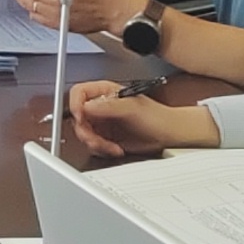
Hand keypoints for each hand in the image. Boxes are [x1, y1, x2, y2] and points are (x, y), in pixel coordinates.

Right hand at [65, 79, 211, 155]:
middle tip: (97, 139)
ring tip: (111, 145)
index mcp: (104, 92)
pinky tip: (115, 148)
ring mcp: (102, 123)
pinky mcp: (105, 137)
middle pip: (77, 117)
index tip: (80, 117)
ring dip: (96, 143)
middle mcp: (100, 106)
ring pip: (84, 134)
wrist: (168, 134)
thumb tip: (87, 106)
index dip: (75, 105)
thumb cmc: (156, 116)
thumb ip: (108, 106)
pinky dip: (102, 150)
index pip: (79, 93)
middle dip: (86, 132)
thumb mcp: (131, 108)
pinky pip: (93, 146)